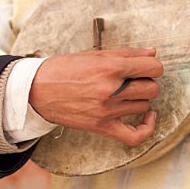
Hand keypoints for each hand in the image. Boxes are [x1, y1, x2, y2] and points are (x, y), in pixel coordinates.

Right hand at [28, 47, 163, 145]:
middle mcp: (111, 90)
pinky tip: (147, 117)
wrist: (36, 89)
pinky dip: (147, 127)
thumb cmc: (64, 69)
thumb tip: (152, 53)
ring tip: (127, 93)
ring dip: (140, 99)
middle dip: (146, 82)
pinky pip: (135, 136)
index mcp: (110, 68)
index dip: (153, 67)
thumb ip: (127, 54)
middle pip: (152, 89)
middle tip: (134, 80)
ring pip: (144, 106)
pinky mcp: (101, 127)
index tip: (146, 68)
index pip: (153, 68)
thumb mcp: (94, 54)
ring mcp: (107, 110)